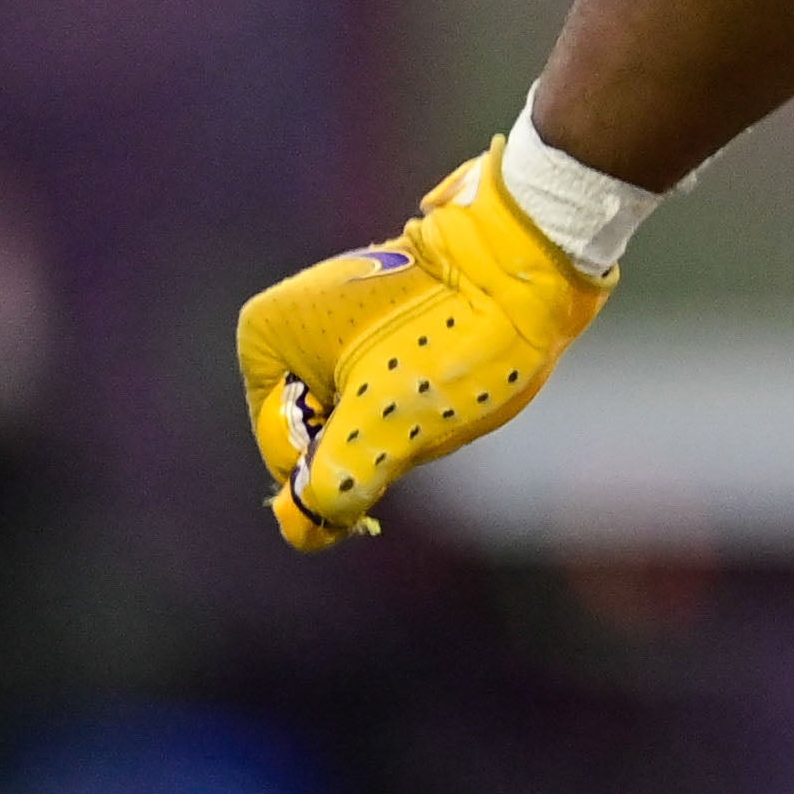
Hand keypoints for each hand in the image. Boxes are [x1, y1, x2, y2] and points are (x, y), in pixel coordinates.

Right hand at [237, 142, 610, 551]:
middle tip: (422, 395)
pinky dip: (422, 397)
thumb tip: (299, 530)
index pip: (285, 454)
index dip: (341, 460)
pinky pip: (391, 389)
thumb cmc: (448, 338)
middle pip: (322, 436)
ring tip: (443, 377)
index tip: (392, 413)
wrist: (528, 264)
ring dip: (403, 420)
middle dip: (375, 437)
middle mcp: (293, 327)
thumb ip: (331, 486)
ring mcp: (341, 324)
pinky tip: (454, 369)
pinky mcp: (389, 325)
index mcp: (265, 339)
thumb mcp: (381, 426)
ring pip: (361, 418)